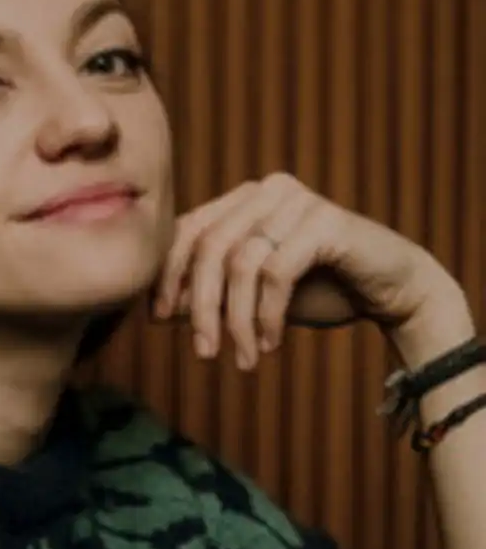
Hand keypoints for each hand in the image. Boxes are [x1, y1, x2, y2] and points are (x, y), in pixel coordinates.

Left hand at [152, 172, 468, 369]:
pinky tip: (269, 343)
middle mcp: (265, 191)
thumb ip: (209, 294)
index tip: (157, 320)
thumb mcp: (250, 295)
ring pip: (240, 263)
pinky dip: (267, 314)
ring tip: (242, 358)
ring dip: (236, 319)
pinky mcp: (326, 221)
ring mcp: (296, 201)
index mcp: (240, 200)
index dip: (167, 276)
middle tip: (204, 352)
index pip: (185, 231)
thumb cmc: (316, 290)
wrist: (392, 290)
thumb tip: (158, 310)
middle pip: (208, 247)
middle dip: (200, 306)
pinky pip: (277, 272)